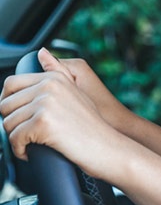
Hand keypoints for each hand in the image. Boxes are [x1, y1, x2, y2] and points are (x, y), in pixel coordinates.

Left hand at [0, 50, 125, 179]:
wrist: (106, 146)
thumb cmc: (92, 125)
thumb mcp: (76, 92)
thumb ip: (57, 72)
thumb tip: (41, 52)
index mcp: (54, 79)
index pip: (11, 83)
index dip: (7, 102)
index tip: (15, 116)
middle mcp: (48, 86)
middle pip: (5, 104)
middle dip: (12, 123)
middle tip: (26, 134)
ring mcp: (45, 103)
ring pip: (7, 123)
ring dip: (16, 138)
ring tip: (31, 144)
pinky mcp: (42, 122)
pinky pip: (14, 138)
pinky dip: (19, 150)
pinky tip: (30, 153)